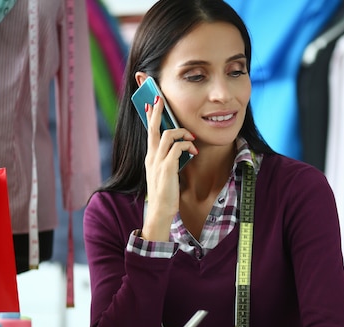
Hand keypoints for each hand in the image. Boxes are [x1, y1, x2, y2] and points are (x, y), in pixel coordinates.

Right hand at [142, 96, 196, 240]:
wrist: (161, 211)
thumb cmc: (165, 194)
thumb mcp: (165, 173)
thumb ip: (169, 160)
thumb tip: (179, 148)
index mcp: (150, 157)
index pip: (149, 133)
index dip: (150, 117)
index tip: (149, 104)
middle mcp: (151, 157)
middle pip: (153, 128)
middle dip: (157, 112)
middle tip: (159, 98)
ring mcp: (158, 162)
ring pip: (168, 135)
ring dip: (182, 133)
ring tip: (191, 138)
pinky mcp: (167, 168)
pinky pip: (177, 148)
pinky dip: (187, 146)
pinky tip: (194, 151)